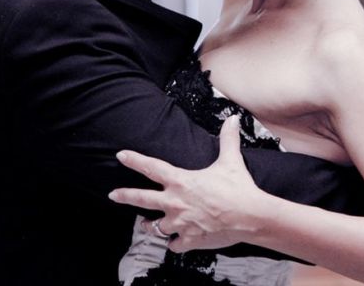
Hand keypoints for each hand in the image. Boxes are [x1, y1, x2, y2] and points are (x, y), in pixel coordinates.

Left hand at [108, 116, 269, 252]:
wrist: (249, 216)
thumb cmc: (238, 189)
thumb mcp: (231, 161)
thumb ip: (228, 139)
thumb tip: (233, 120)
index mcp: (181, 181)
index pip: (152, 168)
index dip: (134, 160)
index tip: (121, 155)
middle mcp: (175, 202)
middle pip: (142, 199)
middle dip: (125, 196)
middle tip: (113, 195)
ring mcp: (180, 223)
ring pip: (155, 227)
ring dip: (151, 225)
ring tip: (146, 225)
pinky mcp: (188, 239)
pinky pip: (174, 245)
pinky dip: (174, 243)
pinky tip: (175, 242)